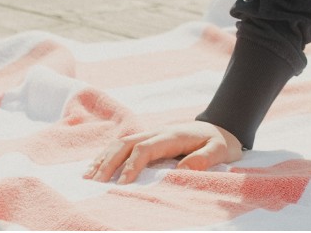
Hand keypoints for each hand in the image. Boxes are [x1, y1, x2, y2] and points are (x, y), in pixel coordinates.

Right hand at [85, 120, 241, 181]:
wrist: (222, 126)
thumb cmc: (221, 142)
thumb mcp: (220, 150)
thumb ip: (205, 158)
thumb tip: (184, 168)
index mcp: (172, 136)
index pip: (145, 149)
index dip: (132, 165)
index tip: (122, 184)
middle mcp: (157, 132)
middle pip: (126, 144)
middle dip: (109, 163)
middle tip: (96, 183)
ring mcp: (151, 134)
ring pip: (120, 143)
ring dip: (104, 158)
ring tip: (88, 177)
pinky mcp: (148, 139)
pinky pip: (123, 145)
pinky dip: (107, 155)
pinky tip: (96, 167)